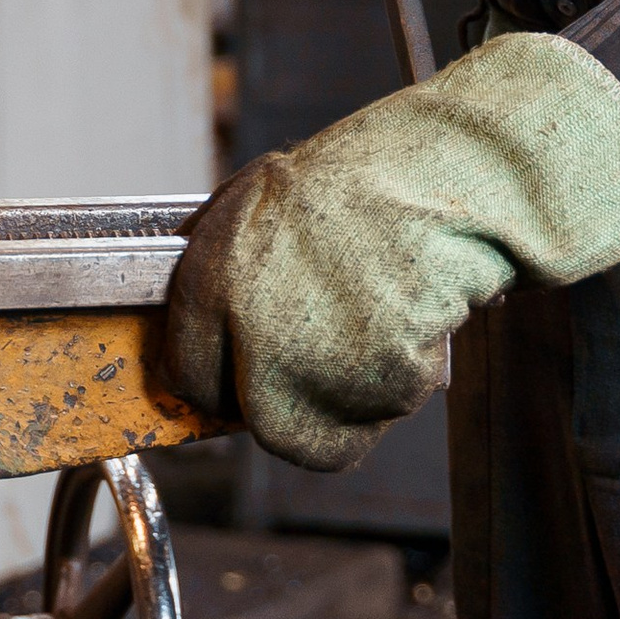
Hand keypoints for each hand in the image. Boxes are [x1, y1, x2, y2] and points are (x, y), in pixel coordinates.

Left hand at [166, 31, 619, 470]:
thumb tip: (205, 322)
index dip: (220, 379)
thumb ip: (221, 267)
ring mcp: (307, 366)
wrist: (432, 184)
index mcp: (210, 279)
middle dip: (282, 406)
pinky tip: (400, 333)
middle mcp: (246, 331)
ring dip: (341, 406)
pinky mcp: (368, 389)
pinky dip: (390, 390)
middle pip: (253, 418)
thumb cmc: (353, 183)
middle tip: (313, 374)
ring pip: (314, 435)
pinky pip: (373, 418)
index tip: (240, 382)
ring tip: (366, 339)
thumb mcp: (256, 201)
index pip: (187, 370)